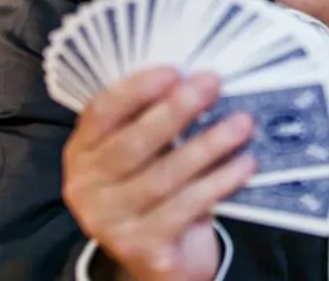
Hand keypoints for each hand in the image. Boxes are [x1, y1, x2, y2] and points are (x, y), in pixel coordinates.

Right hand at [62, 68, 256, 280]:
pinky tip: (244, 164)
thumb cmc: (159, 185)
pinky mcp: (140, 248)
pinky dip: (218, 183)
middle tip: (212, 85)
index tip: (174, 71)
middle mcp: (86, 187)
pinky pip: (184, 208)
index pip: (101, 112)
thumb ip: (161, 117)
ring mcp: (109, 221)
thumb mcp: (150, 150)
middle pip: (132, 144)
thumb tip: (202, 79)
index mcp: (83, 151)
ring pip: (163, 177)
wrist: (161, 257)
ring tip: (242, 123)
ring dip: (208, 146)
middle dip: (176, 111)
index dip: (136, 90)